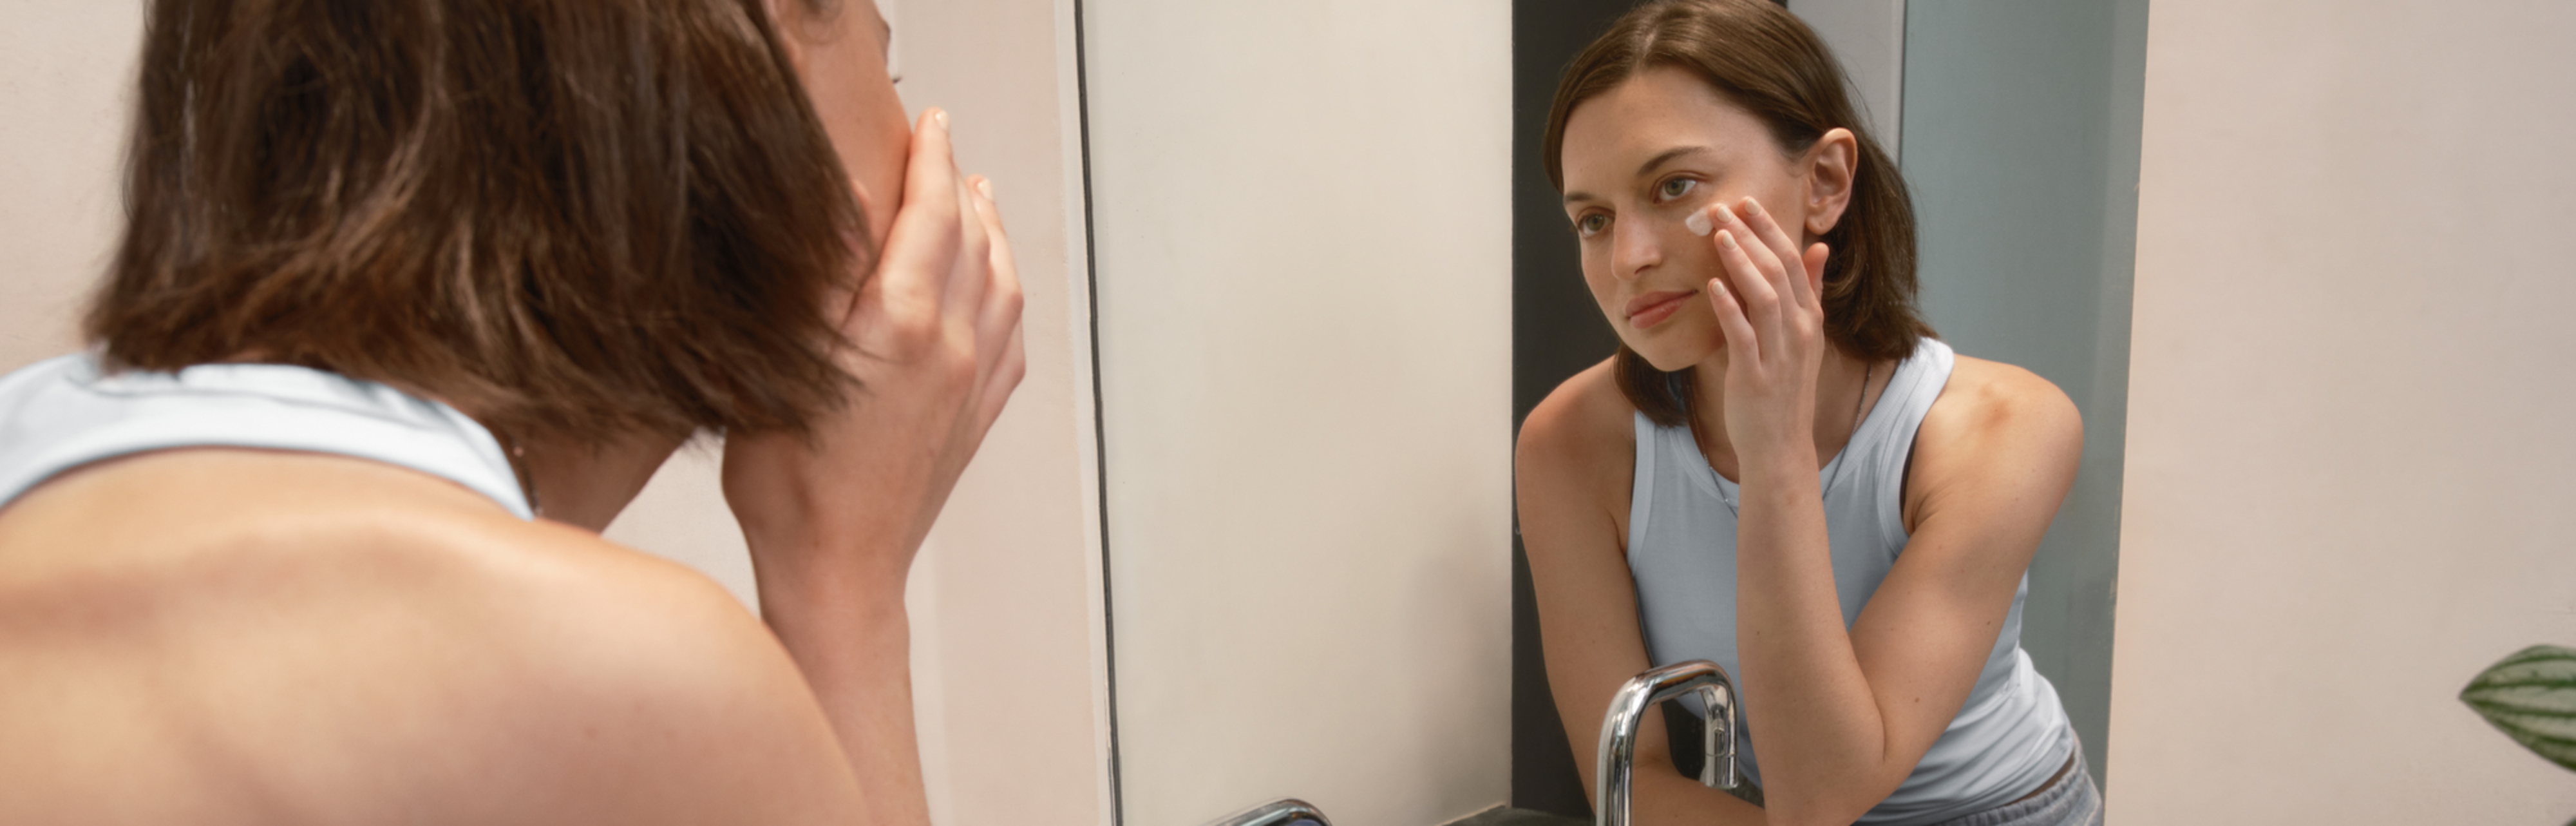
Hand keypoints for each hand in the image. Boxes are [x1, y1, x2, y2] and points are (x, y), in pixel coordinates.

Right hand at [720, 107, 1026, 593]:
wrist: (838, 570)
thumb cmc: (789, 485)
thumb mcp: (781, 364)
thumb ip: (818, 283)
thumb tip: (849, 207)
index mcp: (901, 323)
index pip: (930, 213)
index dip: (932, 159)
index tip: (931, 124)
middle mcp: (951, 346)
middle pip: (971, 239)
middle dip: (960, 184)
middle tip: (946, 149)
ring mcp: (971, 384)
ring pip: (1002, 283)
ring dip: (992, 232)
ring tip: (979, 198)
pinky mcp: (977, 417)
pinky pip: (1011, 336)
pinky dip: (1008, 291)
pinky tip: (997, 284)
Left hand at [1700, 196, 1830, 472]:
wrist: (1780, 446)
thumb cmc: (1785, 390)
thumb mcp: (1804, 338)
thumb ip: (1811, 292)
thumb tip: (1819, 248)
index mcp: (1810, 319)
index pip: (1795, 261)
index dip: (1771, 229)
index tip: (1747, 203)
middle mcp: (1799, 332)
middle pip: (1779, 271)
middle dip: (1752, 235)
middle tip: (1723, 207)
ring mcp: (1779, 354)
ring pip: (1766, 296)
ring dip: (1742, 262)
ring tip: (1719, 234)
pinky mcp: (1755, 376)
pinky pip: (1743, 335)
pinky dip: (1729, 308)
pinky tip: (1713, 286)